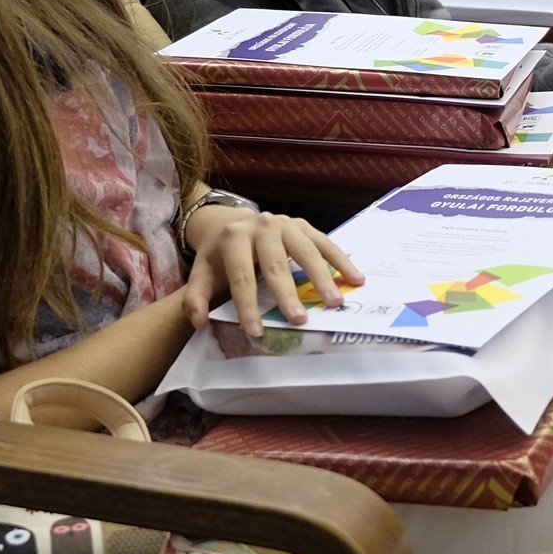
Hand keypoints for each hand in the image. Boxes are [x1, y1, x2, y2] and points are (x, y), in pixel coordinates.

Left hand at [177, 208, 363, 337]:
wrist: (232, 222)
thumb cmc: (220, 256)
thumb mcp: (202, 273)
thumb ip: (196, 298)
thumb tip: (199, 322)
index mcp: (234, 238)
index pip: (241, 276)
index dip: (248, 305)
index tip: (256, 332)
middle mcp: (262, 226)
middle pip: (277, 265)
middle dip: (288, 294)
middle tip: (299, 320)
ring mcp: (287, 224)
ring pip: (307, 252)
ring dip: (322, 279)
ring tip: (334, 304)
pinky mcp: (305, 226)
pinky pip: (326, 244)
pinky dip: (342, 262)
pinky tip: (355, 280)